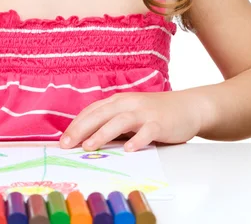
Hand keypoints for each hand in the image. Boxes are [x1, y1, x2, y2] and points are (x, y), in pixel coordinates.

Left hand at [59, 90, 202, 151]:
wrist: (187, 106)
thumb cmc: (155, 113)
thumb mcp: (131, 114)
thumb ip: (113, 123)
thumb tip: (89, 140)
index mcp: (119, 101)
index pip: (92, 111)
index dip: (76, 125)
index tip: (62, 140)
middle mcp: (129, 103)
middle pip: (100, 114)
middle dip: (81, 129)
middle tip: (66, 144)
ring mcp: (144, 112)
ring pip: (120, 121)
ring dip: (103, 133)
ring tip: (89, 146)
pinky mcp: (159, 122)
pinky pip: (147, 131)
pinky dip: (137, 139)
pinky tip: (129, 150)